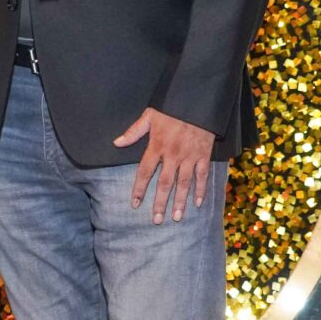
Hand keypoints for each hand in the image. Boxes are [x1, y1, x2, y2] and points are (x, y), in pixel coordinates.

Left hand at [116, 106, 214, 223]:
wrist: (197, 99)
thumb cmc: (171, 107)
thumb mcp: (149, 116)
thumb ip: (133, 132)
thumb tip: (116, 143)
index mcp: (157, 146)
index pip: (145, 172)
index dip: (139, 189)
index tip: (136, 204)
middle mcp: (173, 154)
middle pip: (165, 183)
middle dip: (160, 203)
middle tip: (157, 220)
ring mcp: (189, 156)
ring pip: (184, 183)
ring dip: (180, 201)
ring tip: (176, 217)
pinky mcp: (204, 154)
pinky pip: (202, 175)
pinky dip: (201, 190)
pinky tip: (198, 203)